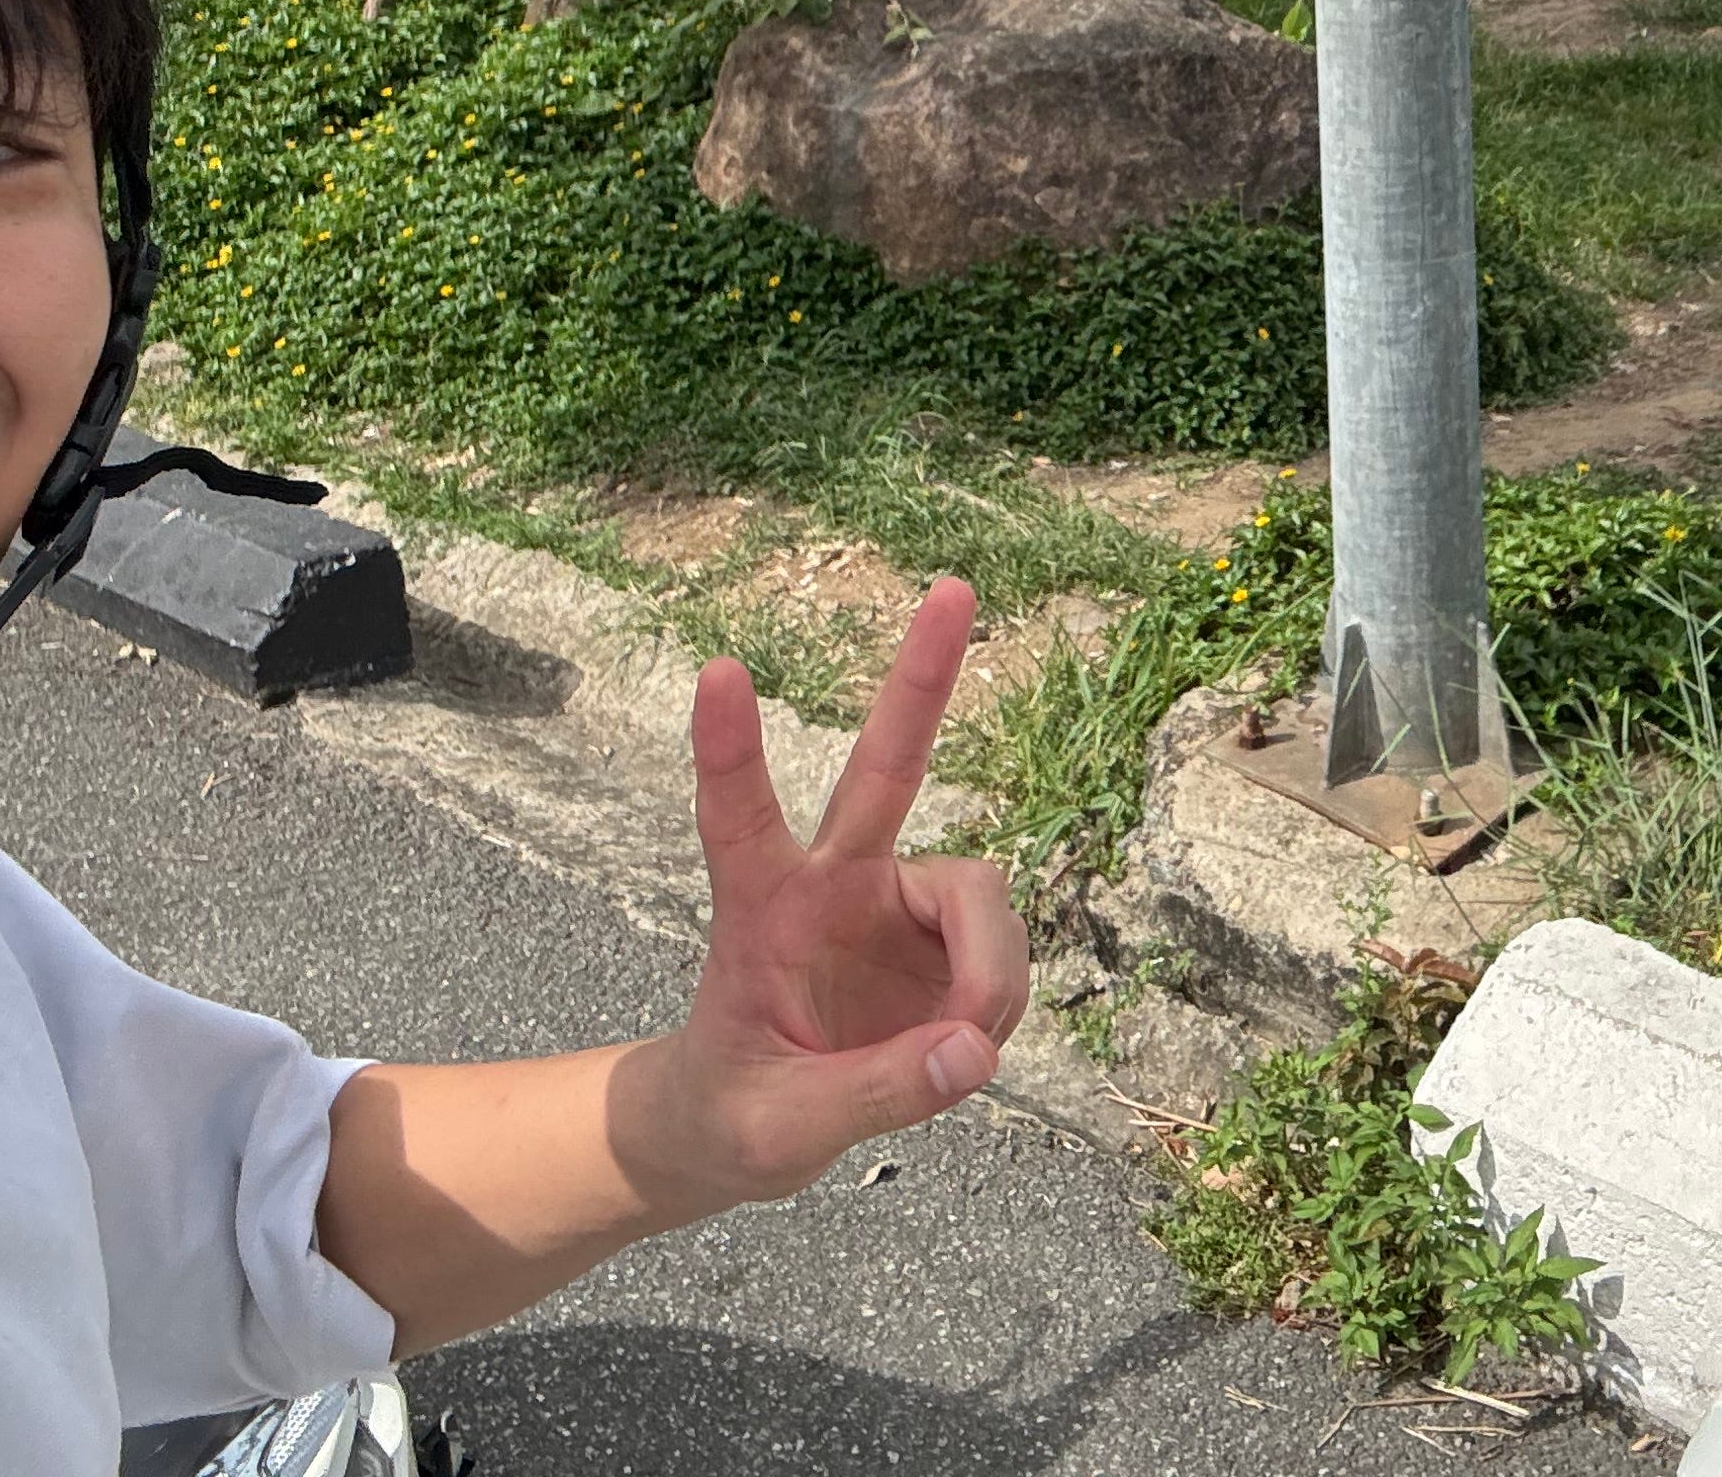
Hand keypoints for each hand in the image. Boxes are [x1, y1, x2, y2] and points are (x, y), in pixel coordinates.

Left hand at [629, 578, 1031, 1213]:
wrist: (741, 1131)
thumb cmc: (731, 1117)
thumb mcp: (780, 1133)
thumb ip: (876, 1093)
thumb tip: (974, 1050)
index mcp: (759, 912)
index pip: (736, 820)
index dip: (730, 750)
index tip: (718, 670)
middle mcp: (832, 884)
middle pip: (884, 767)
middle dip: (920, 680)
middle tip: (954, 589)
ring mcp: (893, 905)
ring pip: (980, 895)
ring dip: (990, 972)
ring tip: (960, 1053)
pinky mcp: (941, 940)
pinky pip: (1003, 954)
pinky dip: (997, 1004)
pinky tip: (961, 1048)